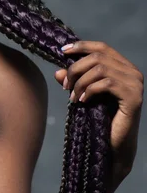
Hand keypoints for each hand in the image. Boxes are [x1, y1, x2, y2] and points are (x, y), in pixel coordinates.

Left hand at [54, 41, 143, 181]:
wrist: (113, 146)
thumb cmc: (100, 120)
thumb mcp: (84, 95)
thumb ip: (74, 82)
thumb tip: (57, 71)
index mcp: (123, 67)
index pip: (102, 47)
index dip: (81, 46)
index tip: (62, 51)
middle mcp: (133, 72)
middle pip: (98, 56)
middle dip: (75, 69)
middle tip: (64, 86)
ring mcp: (135, 84)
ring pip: (101, 69)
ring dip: (81, 82)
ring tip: (73, 97)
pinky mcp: (133, 98)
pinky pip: (107, 83)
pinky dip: (90, 90)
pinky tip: (82, 101)